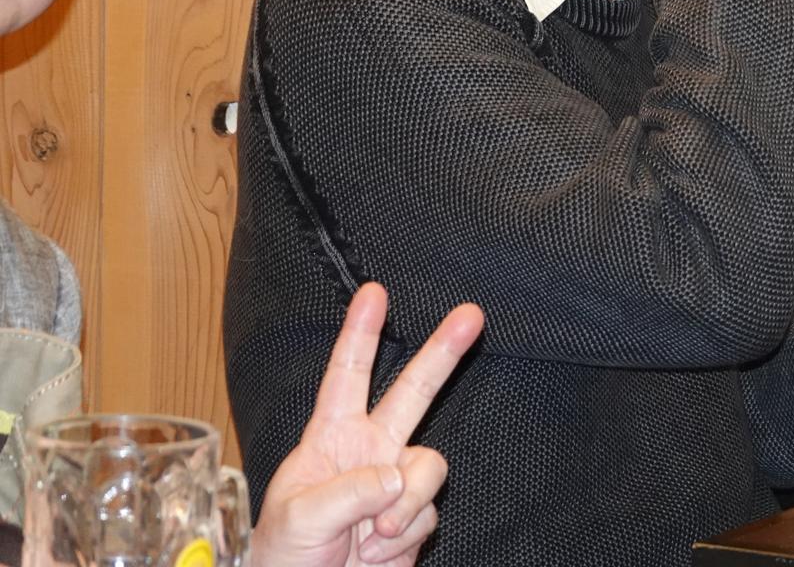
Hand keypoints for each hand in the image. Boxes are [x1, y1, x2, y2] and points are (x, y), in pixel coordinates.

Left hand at [251, 283, 484, 566]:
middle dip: (444, 353)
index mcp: (330, 440)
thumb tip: (395, 476)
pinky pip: (428, 511)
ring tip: (374, 537)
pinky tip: (377, 553)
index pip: (346, 377)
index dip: (360, 334)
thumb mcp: (298, 520)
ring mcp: (395, 484)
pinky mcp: (413, 518)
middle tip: (472, 315)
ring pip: (429, 466)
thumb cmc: (283, 559)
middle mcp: (369, 451)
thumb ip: (348, 491)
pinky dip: (406, 536)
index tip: (374, 292)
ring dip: (407, 504)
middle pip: (414, 392)